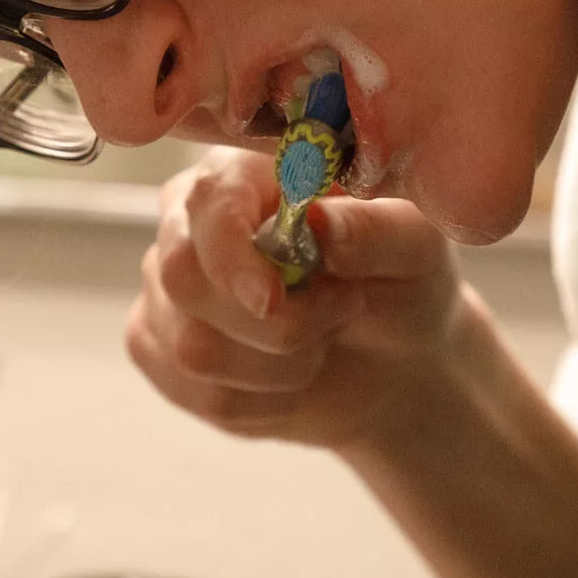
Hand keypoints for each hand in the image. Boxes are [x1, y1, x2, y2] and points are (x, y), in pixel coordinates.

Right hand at [126, 147, 465, 449]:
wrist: (391, 359)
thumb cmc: (401, 283)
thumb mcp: (415, 249)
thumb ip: (373, 229)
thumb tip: (318, 223)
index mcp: (244, 173)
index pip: (206, 202)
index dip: (232, 257)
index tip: (274, 301)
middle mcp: (189, 222)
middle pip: (182, 278)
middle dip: (274, 326)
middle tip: (339, 317)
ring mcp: (166, 288)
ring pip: (192, 349)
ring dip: (279, 369)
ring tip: (323, 346)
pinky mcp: (162, 348)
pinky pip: (196, 394)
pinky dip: (261, 404)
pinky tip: (291, 381)